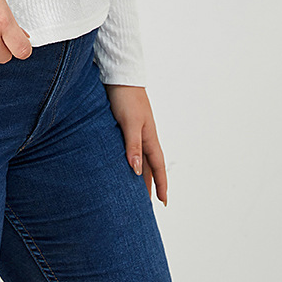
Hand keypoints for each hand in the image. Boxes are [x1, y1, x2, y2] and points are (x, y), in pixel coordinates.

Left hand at [103, 84, 167, 205]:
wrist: (118, 76)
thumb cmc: (125, 98)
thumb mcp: (130, 124)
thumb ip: (133, 146)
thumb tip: (137, 171)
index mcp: (149, 138)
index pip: (158, 167)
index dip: (161, 185)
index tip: (163, 202)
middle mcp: (144, 137)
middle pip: (149, 166)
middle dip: (149, 185)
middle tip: (146, 205)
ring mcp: (135, 131)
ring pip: (139, 158)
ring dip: (138, 174)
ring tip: (132, 190)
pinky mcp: (123, 126)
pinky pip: (129, 149)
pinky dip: (128, 160)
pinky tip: (120, 164)